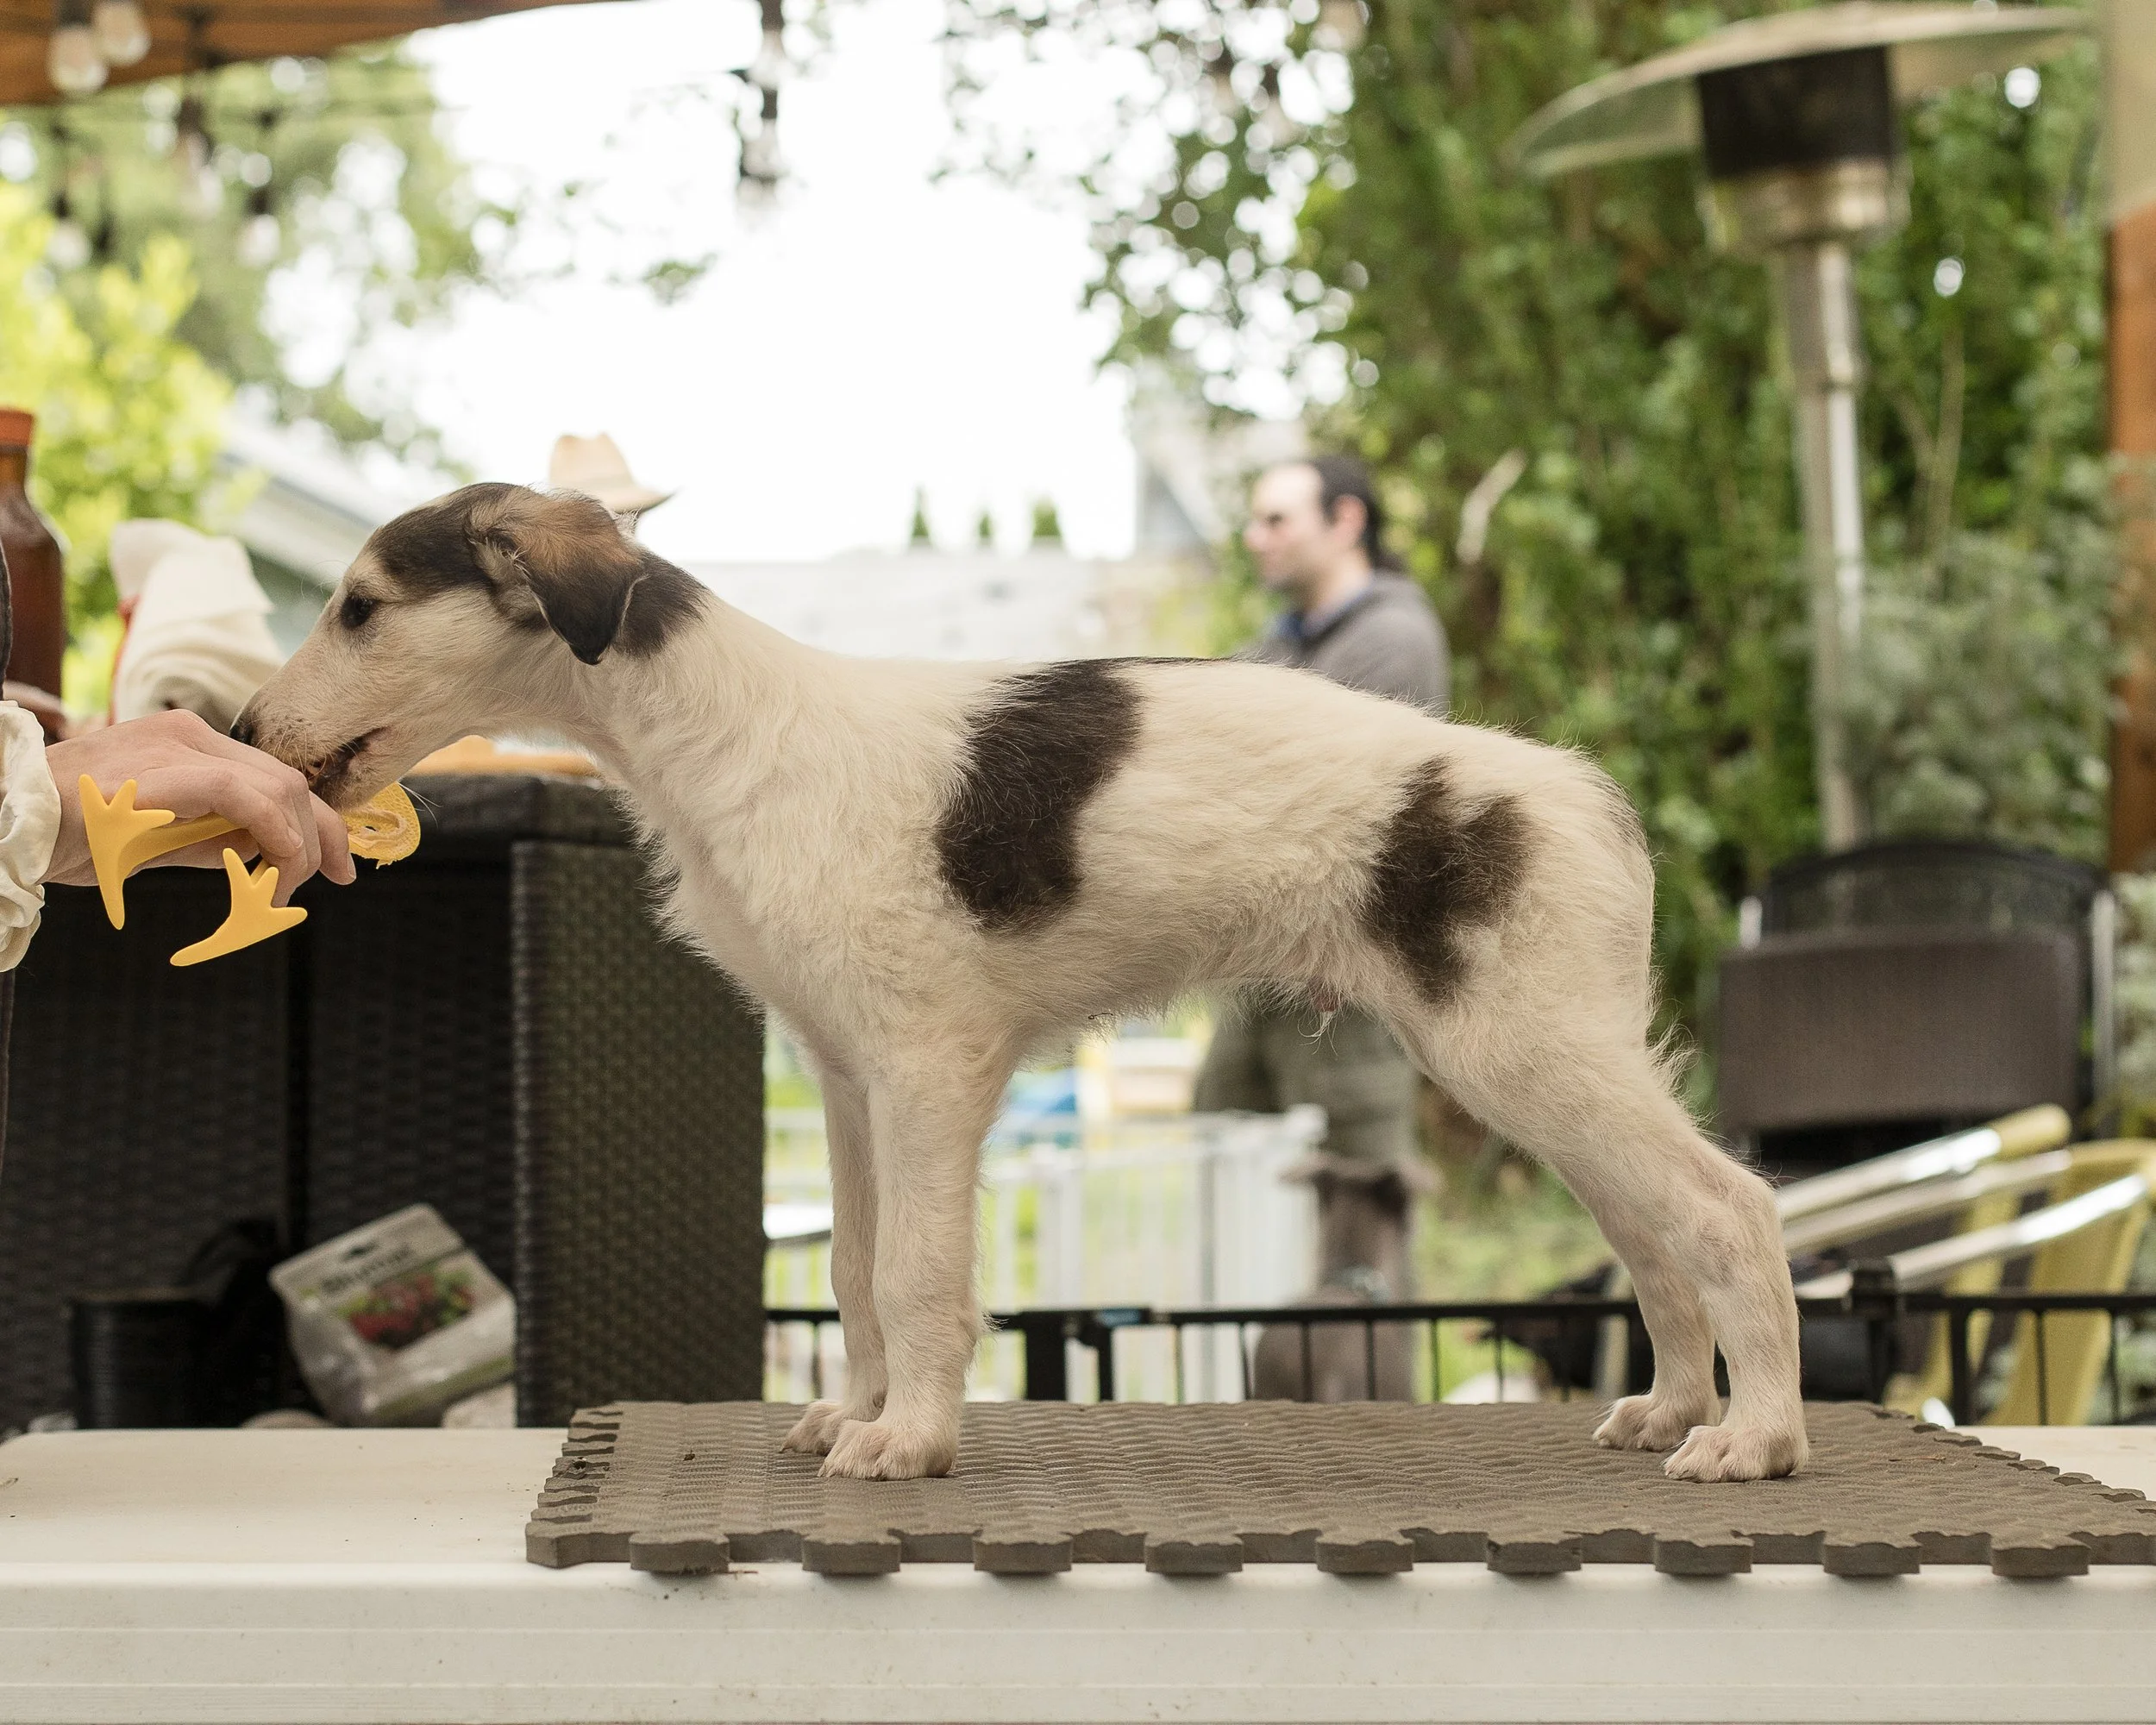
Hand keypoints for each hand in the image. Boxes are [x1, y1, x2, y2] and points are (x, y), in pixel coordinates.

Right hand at [41, 709, 357, 904]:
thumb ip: (212, 840)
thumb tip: (266, 858)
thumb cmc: (68, 836)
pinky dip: (271, 829)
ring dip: (296, 844)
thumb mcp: (158, 841)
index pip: (277, 780)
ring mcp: (174, 743)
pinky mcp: (160, 765)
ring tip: (279, 889)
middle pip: (287, 782)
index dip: (321, 825)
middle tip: (326, 883)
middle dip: (322, 837)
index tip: (340, 869)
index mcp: (190, 747)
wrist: (7, 824)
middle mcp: (188, 734)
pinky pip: (240, 792)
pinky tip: (274, 863)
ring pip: (274, 786)